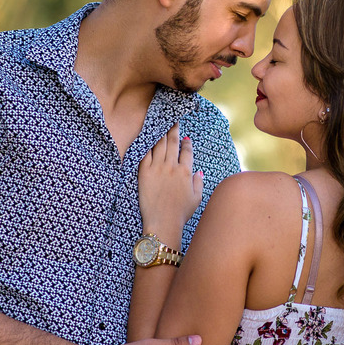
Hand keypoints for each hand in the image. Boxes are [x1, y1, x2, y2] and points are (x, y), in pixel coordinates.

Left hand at [138, 124, 203, 241]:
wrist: (163, 222)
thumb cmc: (180, 214)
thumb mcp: (196, 198)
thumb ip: (199, 182)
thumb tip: (199, 171)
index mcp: (186, 172)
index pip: (187, 151)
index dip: (187, 143)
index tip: (186, 138)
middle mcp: (172, 167)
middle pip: (173, 142)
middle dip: (173, 130)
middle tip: (172, 122)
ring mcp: (157, 168)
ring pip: (159, 145)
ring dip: (160, 134)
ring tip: (160, 126)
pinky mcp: (144, 172)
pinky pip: (145, 154)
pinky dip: (147, 145)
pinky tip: (146, 138)